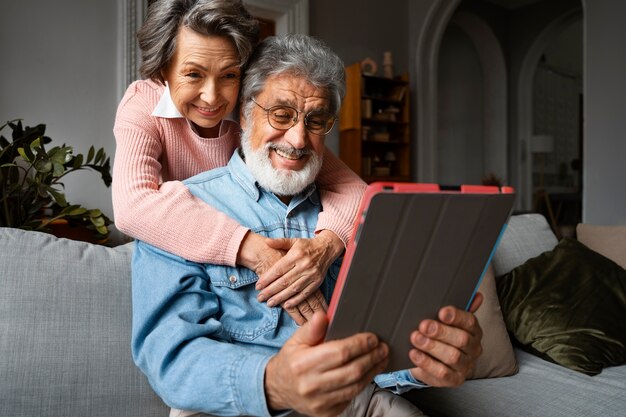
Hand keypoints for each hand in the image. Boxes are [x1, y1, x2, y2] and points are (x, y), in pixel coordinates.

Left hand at [236, 232, 327, 323]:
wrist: (327, 248)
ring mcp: (311, 275)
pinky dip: (296, 300)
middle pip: (284, 281)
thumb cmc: (307, 246)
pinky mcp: (317, 282)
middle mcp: (304, 265)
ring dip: (281, 297)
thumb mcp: (293, 241)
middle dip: (271, 290)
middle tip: (260, 297)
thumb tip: (267, 242)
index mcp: (296, 255)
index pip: (279, 269)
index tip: (258, 286)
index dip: (267, 278)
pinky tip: (286, 305)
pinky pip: (305, 293)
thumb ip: (279, 242)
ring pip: (293, 289)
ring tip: (270, 303)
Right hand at [264, 312, 387, 416]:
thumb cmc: (290, 361)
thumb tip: (323, 315)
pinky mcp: (327, 413)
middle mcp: (311, 385)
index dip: (360, 344)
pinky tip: (368, 373)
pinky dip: (362, 384)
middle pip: (352, 371)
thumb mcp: (295, 341)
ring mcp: (320, 402)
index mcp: (303, 364)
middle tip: (382, 348)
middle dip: (372, 358)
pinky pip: (351, 398)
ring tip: (380, 359)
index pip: (340, 353)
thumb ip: (311, 329)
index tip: (372, 338)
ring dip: (372, 372)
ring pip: (355, 386)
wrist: (277, 389)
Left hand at [408, 293, 483, 386]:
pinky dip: (426, 363)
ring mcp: (465, 366)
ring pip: (452, 356)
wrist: (437, 362)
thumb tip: (477, 295)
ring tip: (416, 338)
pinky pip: (442, 373)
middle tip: (423, 325)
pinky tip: (414, 354)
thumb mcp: (448, 322)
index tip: (441, 312)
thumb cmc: (443, 337)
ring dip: (432, 346)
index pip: (470, 321)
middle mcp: (473, 349)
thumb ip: (459, 309)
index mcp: (474, 331)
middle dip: (441, 332)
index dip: (456, 316)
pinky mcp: (454, 380)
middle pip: (462, 340)